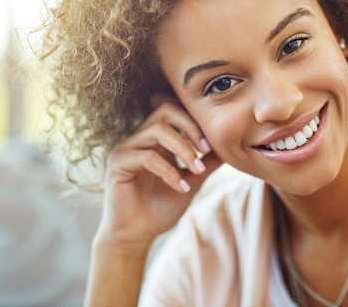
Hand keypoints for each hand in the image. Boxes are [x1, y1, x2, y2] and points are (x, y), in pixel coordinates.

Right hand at [97, 95, 222, 247]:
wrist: (136, 237)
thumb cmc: (160, 209)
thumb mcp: (191, 182)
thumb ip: (206, 164)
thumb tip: (229, 148)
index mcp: (155, 140)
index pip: (174, 111)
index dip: (195, 121)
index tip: (212, 145)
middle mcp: (139, 139)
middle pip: (165, 110)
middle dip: (190, 127)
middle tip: (206, 149)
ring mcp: (127, 149)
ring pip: (158, 130)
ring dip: (184, 149)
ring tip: (198, 170)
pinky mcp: (118, 164)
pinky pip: (147, 156)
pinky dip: (169, 171)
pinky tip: (181, 187)